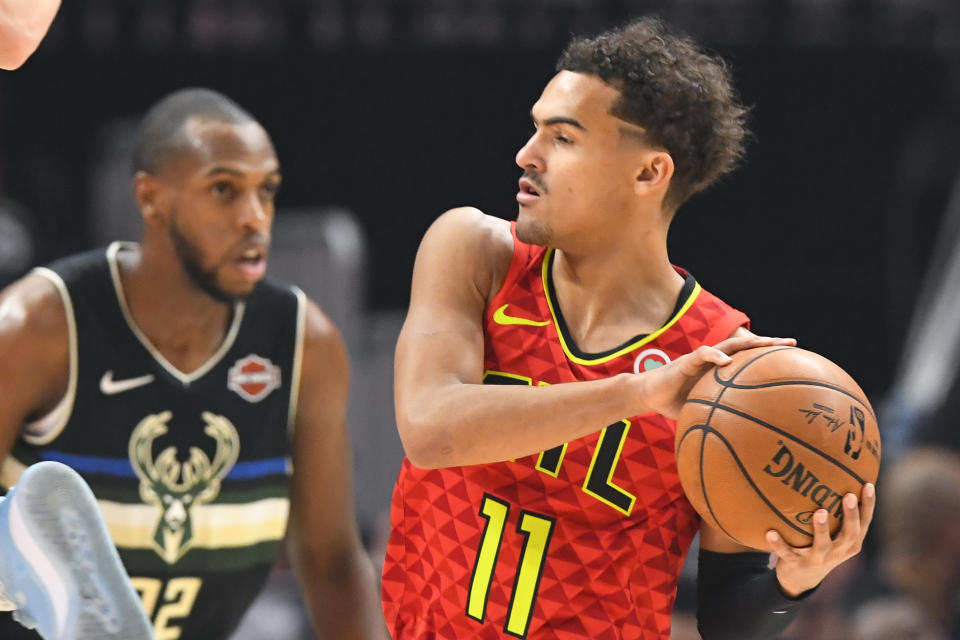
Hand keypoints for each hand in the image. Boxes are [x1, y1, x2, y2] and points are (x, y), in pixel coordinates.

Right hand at [638, 333, 795, 418]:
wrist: (648, 395)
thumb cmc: (675, 404)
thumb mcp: (703, 411)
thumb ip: (721, 417)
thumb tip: (744, 441)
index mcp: (721, 370)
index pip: (750, 360)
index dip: (771, 359)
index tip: (795, 360)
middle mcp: (715, 360)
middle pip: (746, 346)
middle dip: (769, 344)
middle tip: (793, 344)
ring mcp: (701, 359)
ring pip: (729, 344)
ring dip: (748, 342)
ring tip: (766, 343)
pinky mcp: (686, 361)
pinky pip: (702, 355)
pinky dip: (715, 357)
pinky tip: (727, 361)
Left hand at [768, 482, 875, 596]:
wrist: (801, 580)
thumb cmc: (820, 546)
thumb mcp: (833, 534)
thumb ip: (835, 511)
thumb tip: (834, 472)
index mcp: (850, 542)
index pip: (864, 523)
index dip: (868, 505)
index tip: (867, 484)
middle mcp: (838, 552)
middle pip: (850, 534)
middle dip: (850, 515)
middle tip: (848, 496)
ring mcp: (818, 559)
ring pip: (822, 545)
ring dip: (821, 529)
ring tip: (819, 512)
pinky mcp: (796, 564)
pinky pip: (787, 553)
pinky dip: (778, 544)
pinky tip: (770, 533)